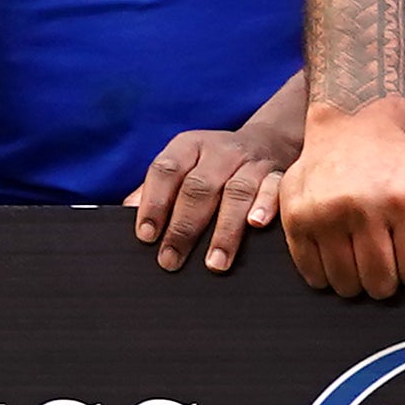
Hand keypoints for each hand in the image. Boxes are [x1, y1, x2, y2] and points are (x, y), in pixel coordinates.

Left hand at [132, 111, 304, 270]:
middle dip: (184, 227)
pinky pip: (274, 187)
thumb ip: (156, 189)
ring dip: (224, 230)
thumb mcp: (184, 166)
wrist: (269, 141)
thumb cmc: (214, 165)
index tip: (146, 236)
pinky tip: (257, 225)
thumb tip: (125, 213)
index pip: (166, 171)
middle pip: (198, 187)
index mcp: (189, 147)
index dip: (154, 202)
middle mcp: (219, 152)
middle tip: (171, 260)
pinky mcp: (278, 174)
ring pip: (236, 192)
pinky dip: (266, 205)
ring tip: (214, 263)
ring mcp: (250, 162)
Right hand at [279, 103, 404, 299]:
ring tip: (362, 255)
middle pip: (379, 284)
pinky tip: (338, 252)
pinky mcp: (296, 217)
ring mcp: (323, 213)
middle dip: (388, 279)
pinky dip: (326, 274)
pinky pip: (311, 274)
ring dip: (356, 279)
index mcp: (404, 200)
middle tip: (387, 257)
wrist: (352, 126)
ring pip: (345, 285)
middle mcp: (361, 207)